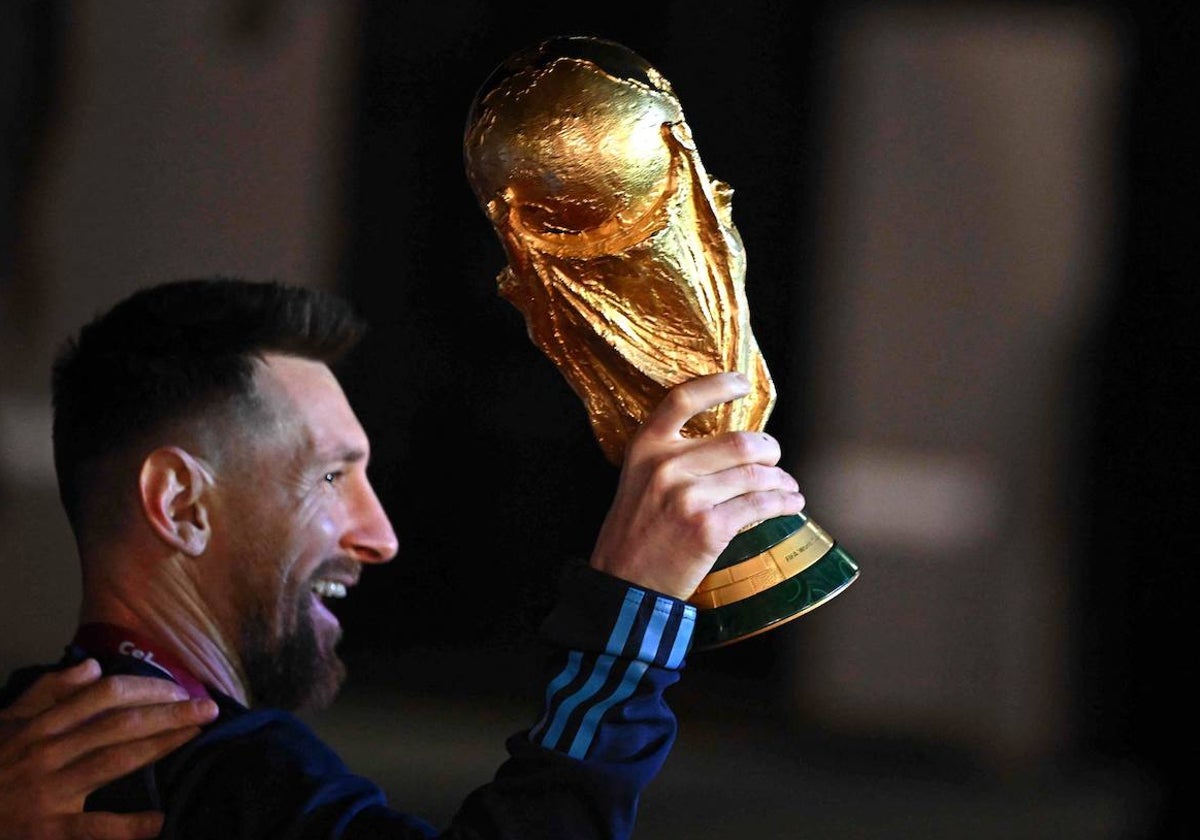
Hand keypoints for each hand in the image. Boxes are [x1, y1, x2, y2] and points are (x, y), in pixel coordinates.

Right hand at [0, 658, 218, 839]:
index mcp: (40, 726)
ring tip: (195, 736)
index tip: (180, 688)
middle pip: (118, 725)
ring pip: (114, 761)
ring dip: (160, 747)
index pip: (103, 696)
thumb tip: (92, 666)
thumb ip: (46, 692)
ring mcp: (48, 792)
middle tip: (208, 709)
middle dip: (168, 713)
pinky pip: (94, 828)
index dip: (146, 688)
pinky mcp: (46, 832)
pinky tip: (158, 821)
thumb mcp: (7, 724)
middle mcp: (47, 753)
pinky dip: (127, 826)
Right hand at [589, 372, 805, 599]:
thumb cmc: (636, 532)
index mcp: (646, 448)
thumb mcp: (639, 480)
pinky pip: (760, 506)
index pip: (683, 400)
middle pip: (739, 441)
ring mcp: (688, 497)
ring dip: (781, 479)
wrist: (624, 583)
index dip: (717, 385)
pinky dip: (783, 503)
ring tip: (787, 486)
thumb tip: (731, 445)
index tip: (741, 383)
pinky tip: (790, 504)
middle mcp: (666, 466)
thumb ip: (672, 457)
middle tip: (774, 459)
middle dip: (769, 450)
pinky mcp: (709, 527)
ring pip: (755, 474)